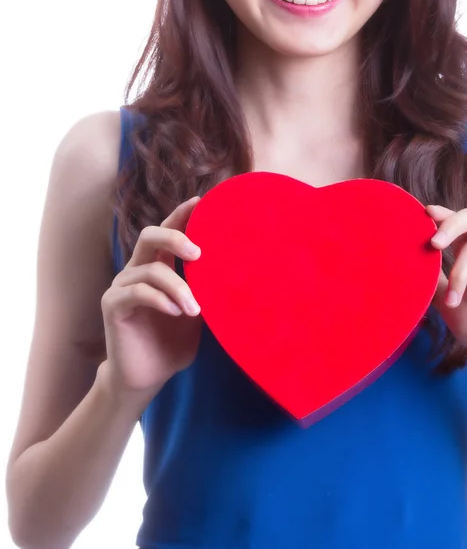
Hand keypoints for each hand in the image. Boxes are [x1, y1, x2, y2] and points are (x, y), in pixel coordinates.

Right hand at [101, 196, 202, 395]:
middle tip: (198, 254)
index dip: (182, 215)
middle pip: (150, 236)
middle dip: (176, 238)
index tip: (202, 202)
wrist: (148, 376)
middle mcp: (138, 270)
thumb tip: (242, 274)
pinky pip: (136, 293)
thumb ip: (208, 290)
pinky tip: (175, 313)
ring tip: (194, 309)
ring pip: (149, 270)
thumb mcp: (199, 312)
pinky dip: (160, 300)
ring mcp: (122, 287)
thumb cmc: (174, 341)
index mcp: (160, 267)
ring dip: (178, 288)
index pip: (168, 231)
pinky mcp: (113, 306)